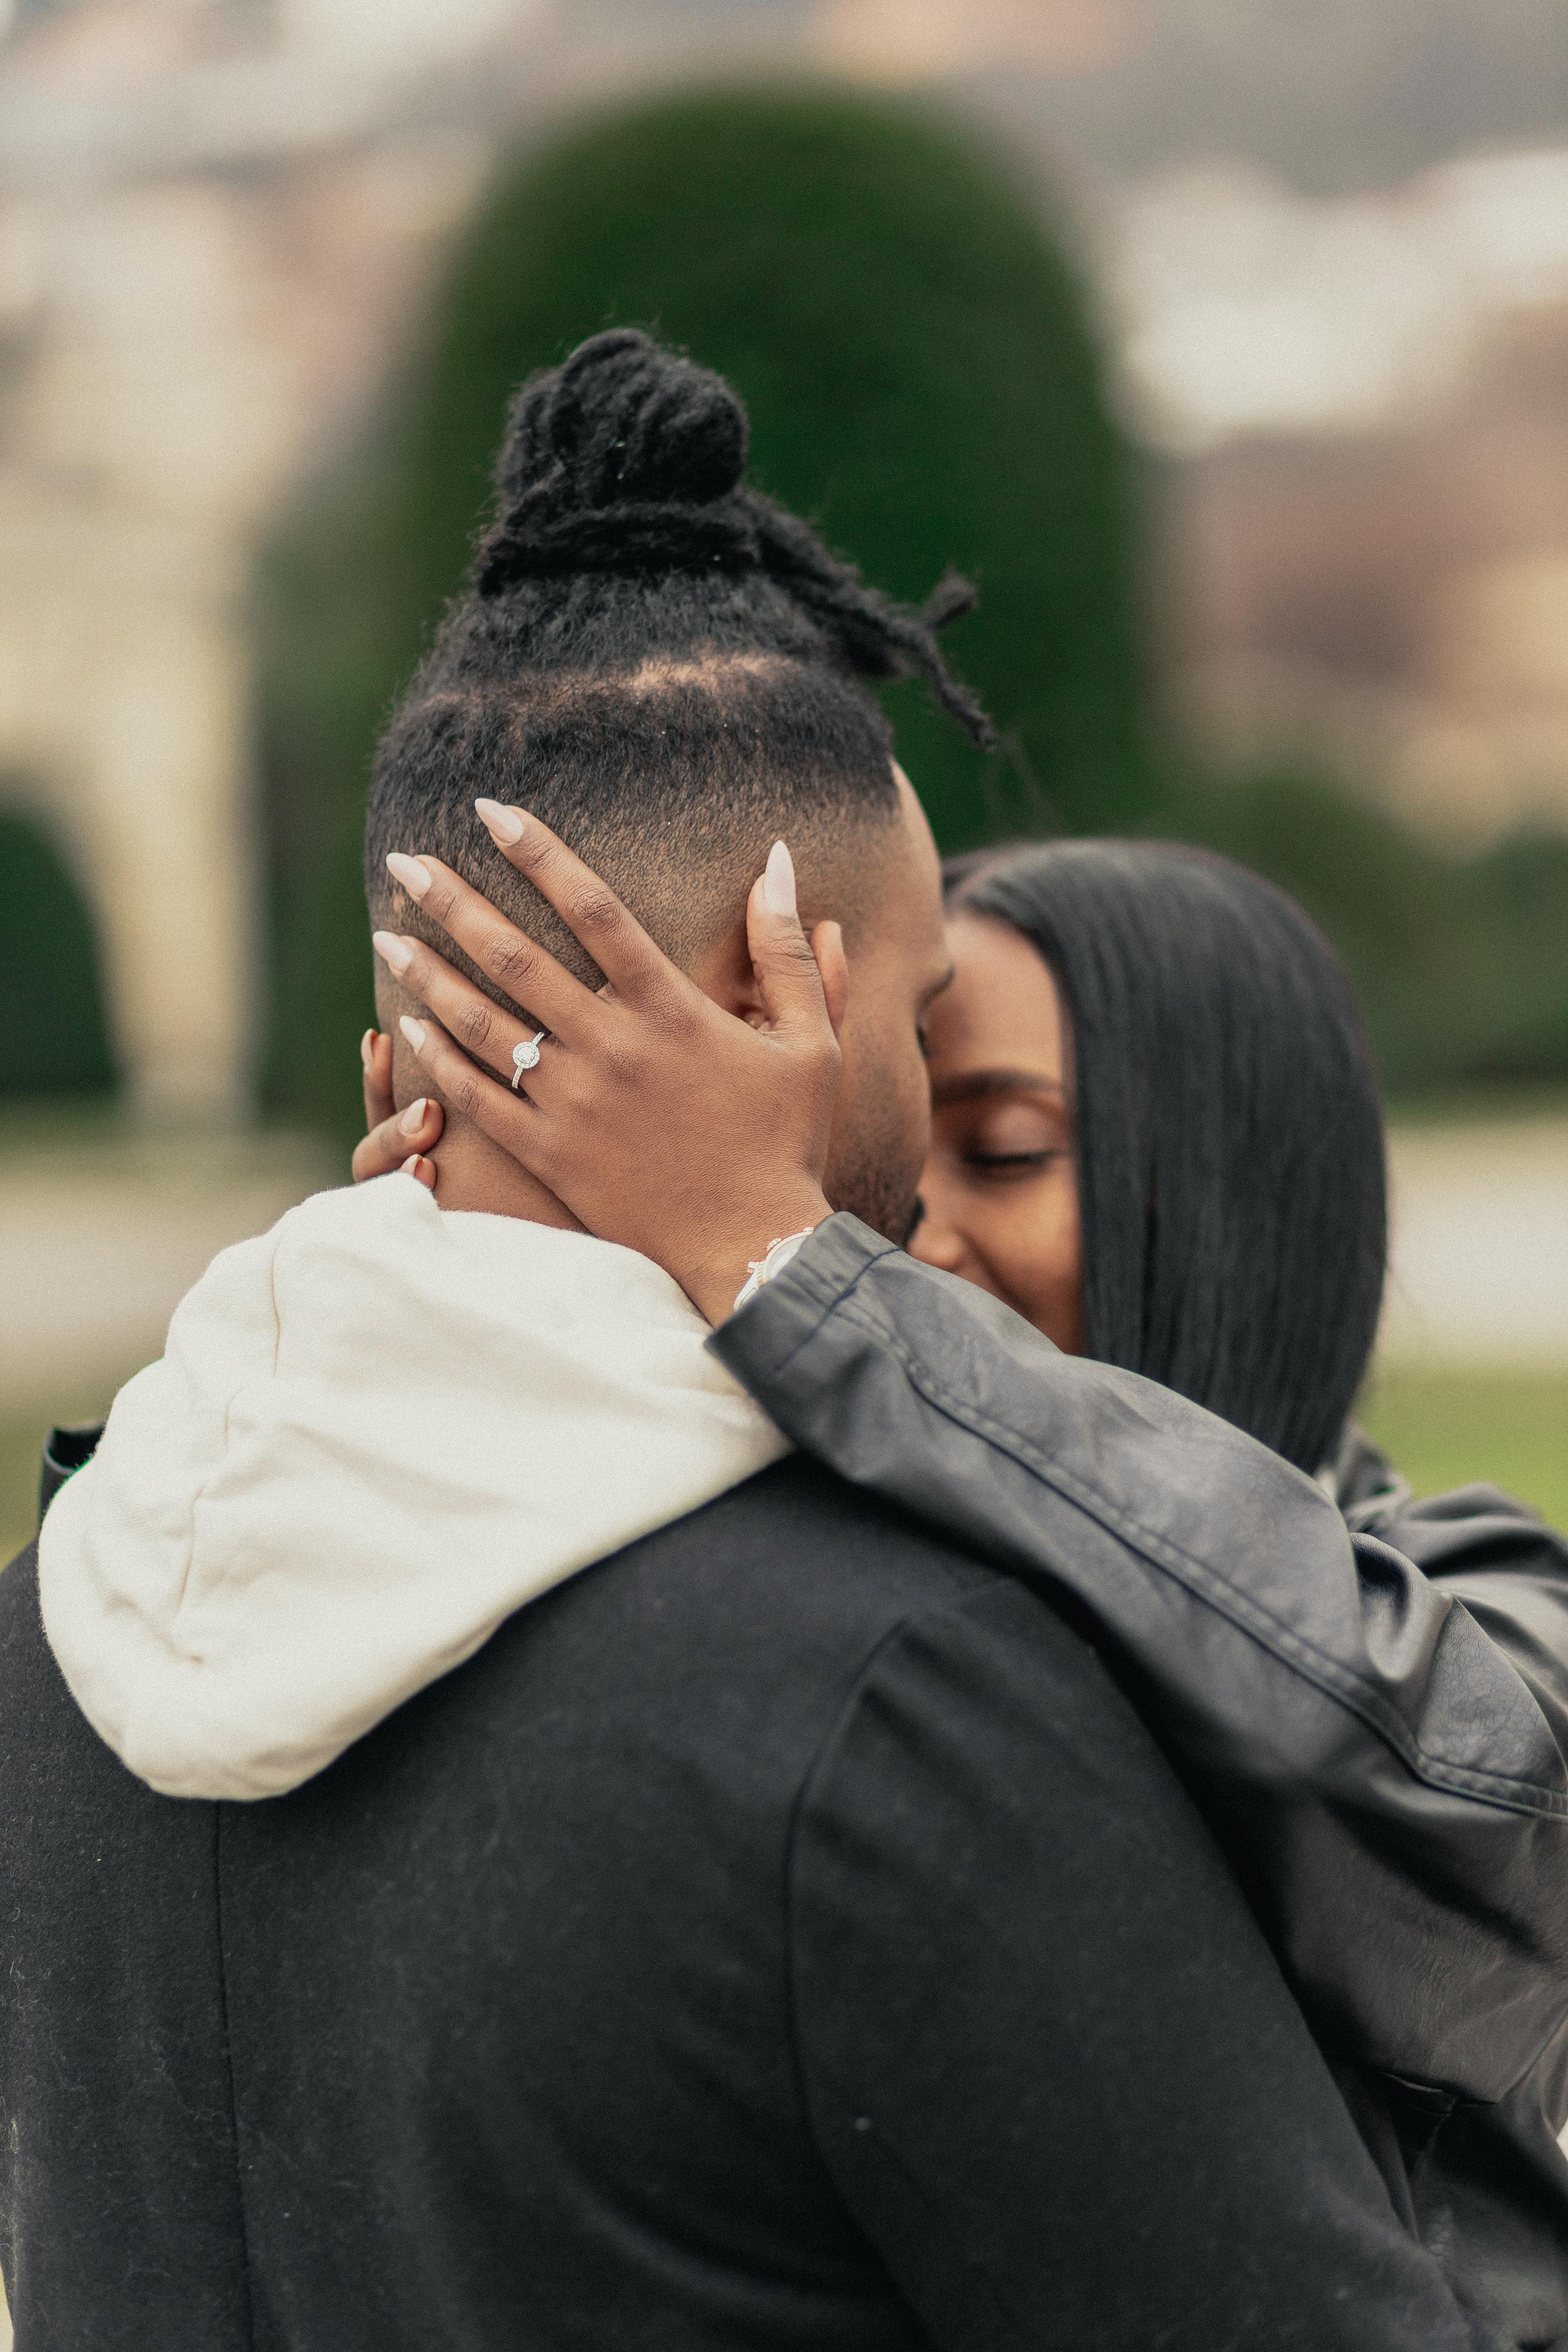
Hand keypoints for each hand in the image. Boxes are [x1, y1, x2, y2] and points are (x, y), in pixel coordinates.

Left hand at [368, 806, 844, 1323]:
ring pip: (484, 1024)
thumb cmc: (785, 1143)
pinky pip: (479, 1099)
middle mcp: (612, 1049)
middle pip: (517, 956)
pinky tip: (408, 1025)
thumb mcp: (810, 1042)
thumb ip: (787, 953)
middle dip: (454, 901)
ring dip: (429, 973)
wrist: (753, 1248)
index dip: (540, 853)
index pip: (594, 909)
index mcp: (671, 1010)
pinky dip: (440, 1059)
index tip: (491, 810)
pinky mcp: (550, 1156)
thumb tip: (778, 861)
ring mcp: (574, 1105)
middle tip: (406, 860)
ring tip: (388, 932)